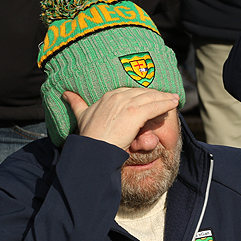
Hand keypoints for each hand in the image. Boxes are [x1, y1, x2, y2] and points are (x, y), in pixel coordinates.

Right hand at [62, 88, 178, 150]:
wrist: (94, 149)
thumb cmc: (89, 136)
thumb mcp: (81, 115)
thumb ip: (76, 103)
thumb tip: (66, 93)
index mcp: (108, 96)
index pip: (131, 91)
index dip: (143, 94)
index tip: (152, 96)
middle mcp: (117, 96)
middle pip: (143, 92)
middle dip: (157, 94)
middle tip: (169, 96)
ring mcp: (127, 104)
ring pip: (151, 97)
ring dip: (165, 98)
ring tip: (174, 99)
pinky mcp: (135, 113)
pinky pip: (155, 106)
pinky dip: (166, 104)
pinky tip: (174, 104)